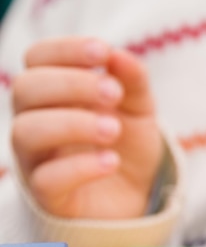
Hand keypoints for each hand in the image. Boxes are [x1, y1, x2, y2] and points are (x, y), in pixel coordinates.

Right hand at [11, 36, 162, 218]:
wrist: (139, 194)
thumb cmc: (128, 143)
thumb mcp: (139, 108)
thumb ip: (132, 81)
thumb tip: (118, 54)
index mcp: (53, 93)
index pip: (37, 58)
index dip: (64, 50)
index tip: (102, 52)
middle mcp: (35, 121)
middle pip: (25, 89)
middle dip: (71, 84)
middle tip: (113, 93)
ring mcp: (37, 159)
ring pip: (27, 132)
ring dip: (72, 123)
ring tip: (113, 129)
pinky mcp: (49, 197)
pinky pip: (46, 180)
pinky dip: (80, 167)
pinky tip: (111, 161)